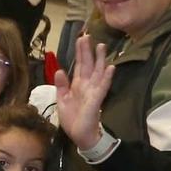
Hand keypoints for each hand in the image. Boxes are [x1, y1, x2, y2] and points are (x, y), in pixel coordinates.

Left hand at [53, 38, 115, 152]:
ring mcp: (93, 91)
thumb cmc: (73, 118)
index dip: (80, 52)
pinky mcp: (97, 99)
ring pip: (98, 72)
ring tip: (102, 46)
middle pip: (89, 64)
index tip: (80, 38)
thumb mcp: (62, 100)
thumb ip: (61, 85)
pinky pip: (102, 87)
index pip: (80, 65)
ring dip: (100, 59)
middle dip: (88, 51)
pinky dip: (107, 77)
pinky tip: (110, 67)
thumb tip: (59, 70)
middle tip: (88, 35)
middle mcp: (87, 85)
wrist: (80, 135)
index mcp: (78, 84)